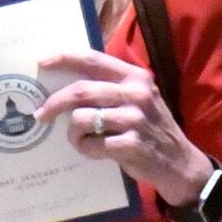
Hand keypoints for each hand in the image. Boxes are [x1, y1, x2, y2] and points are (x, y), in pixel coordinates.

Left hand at [32, 48, 212, 197]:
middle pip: (81, 91)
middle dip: (55, 103)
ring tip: (81, 139)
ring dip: (73, 133)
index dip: (65, 59)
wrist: (179, 163)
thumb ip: (109, 88)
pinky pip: (92, 144)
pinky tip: (95, 151)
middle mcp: (136, 94)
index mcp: (135, 77)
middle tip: (42, 114)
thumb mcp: (138, 99)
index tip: (42, 63)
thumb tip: (64, 83)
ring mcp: (135, 119)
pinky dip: (86, 149)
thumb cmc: (150, 128)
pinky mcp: (131, 144)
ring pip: (81, 119)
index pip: (93, 60)